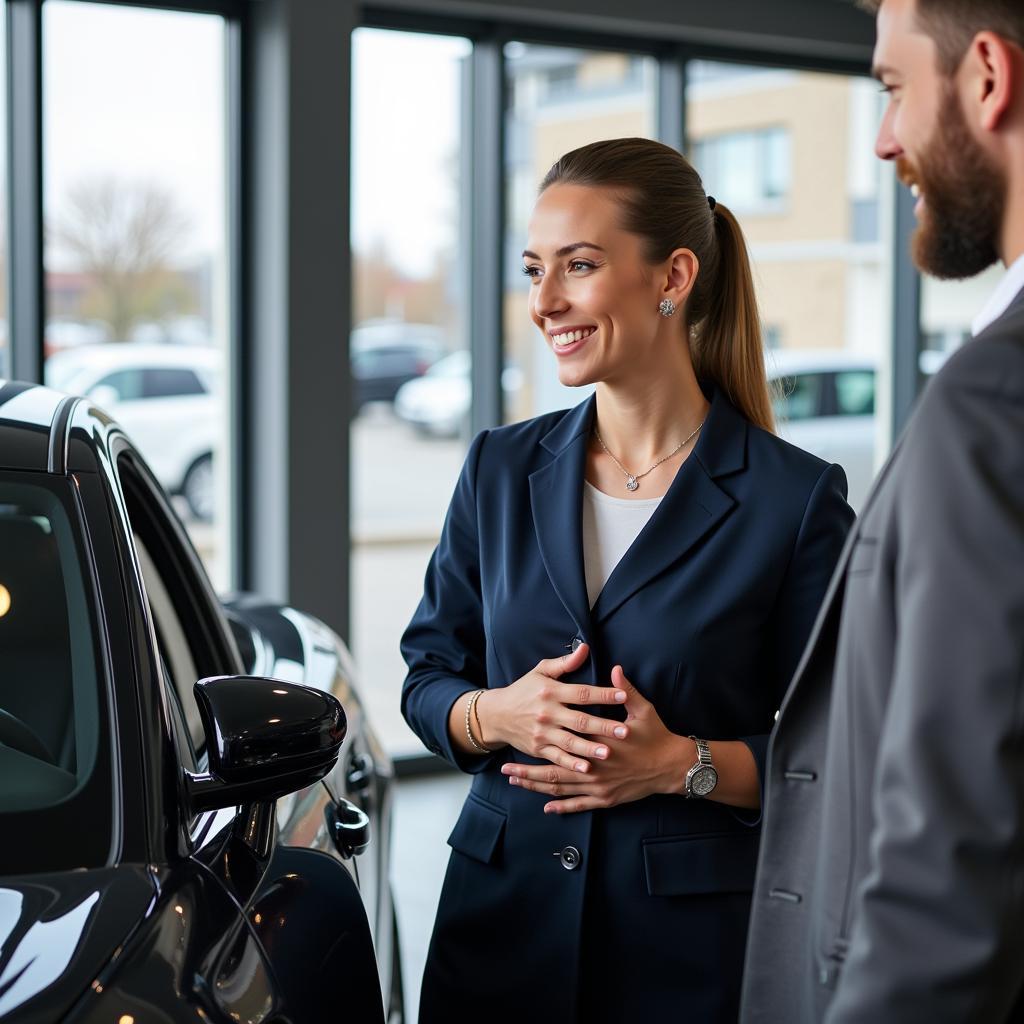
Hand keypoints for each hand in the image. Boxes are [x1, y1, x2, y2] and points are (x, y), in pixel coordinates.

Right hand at [477, 643, 629, 772]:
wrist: (497, 714)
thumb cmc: (524, 690)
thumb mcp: (541, 671)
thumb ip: (565, 662)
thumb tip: (586, 648)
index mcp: (551, 692)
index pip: (581, 693)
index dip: (602, 694)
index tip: (622, 696)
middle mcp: (547, 713)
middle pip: (580, 720)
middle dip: (603, 727)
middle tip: (624, 732)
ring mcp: (542, 732)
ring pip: (570, 742)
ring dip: (590, 749)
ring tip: (608, 753)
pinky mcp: (538, 748)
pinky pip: (557, 758)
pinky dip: (571, 764)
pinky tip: (586, 768)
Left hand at [500, 665, 690, 812]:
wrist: (672, 766)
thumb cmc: (656, 736)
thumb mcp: (642, 709)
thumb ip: (625, 690)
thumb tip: (615, 669)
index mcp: (597, 740)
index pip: (562, 739)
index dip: (540, 738)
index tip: (520, 734)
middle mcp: (593, 765)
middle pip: (552, 770)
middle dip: (527, 771)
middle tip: (505, 769)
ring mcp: (598, 785)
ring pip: (561, 788)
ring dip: (537, 787)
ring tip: (517, 784)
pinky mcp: (605, 799)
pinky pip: (578, 804)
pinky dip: (561, 806)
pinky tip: (546, 805)